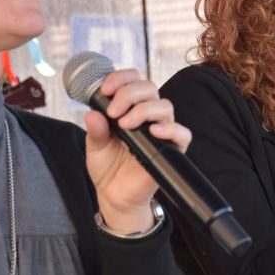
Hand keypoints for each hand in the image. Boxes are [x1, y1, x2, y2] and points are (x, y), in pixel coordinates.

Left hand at [84, 69, 191, 234]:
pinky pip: (182, 133)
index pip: (133, 80)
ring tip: (124, 124)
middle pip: (149, 88)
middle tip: (113, 112)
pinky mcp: (171, 149)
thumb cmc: (108, 167)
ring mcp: (161, 131)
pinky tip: (153, 131)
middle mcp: (147, 115)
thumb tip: (92, 113)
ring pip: (164, 106)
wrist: (115, 196)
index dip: (121, 78)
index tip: (104, 90)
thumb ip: (95, 129)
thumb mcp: (95, 146)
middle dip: (128, 94)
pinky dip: (170, 129)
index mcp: (129, 108)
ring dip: (143, 110)